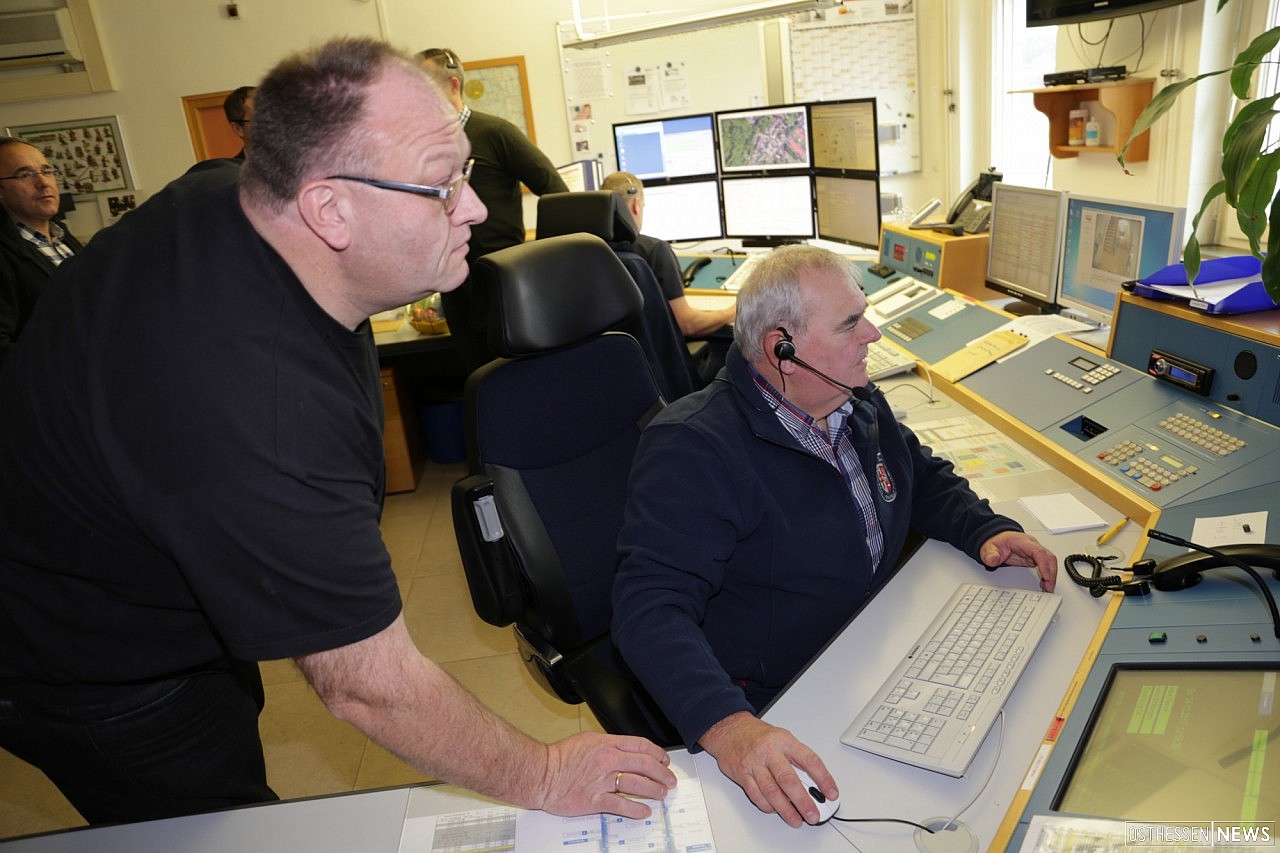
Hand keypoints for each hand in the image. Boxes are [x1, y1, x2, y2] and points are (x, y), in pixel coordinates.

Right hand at [536, 732, 676, 819]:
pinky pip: (622, 805)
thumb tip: (626, 750)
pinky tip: (644, 811)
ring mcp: (602, 781)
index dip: (658, 753)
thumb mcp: (587, 740)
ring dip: (654, 790)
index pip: (642, 745)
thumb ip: (608, 744)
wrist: (541, 774)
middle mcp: (607, 760)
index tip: (664, 760)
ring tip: (661, 793)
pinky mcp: (595, 800)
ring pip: (637, 784)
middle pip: (645, 764)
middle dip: (662, 773)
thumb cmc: (560, 758)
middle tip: (669, 779)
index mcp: (607, 744)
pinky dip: (636, 809)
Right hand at [698, 711, 836, 826]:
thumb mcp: (782, 738)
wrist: (729, 729)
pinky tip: (775, 810)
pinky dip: (767, 806)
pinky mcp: (742, 774)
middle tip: (813, 815)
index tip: (832, 793)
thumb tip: (814, 785)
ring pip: (771, 791)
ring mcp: (754, 763)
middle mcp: (769, 752)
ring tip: (796, 820)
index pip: (809, 760)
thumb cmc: (759, 736)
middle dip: (803, 801)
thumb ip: (797, 759)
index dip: (823, 778)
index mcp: (785, 741)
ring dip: (785, 809)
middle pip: (788, 780)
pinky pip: (756, 794)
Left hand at [981, 530, 1057, 591]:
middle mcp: (1032, 545)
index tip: (1046, 577)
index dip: (1044, 564)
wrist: (997, 539)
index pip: (1039, 552)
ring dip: (1051, 575)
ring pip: (1050, 562)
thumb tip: (992, 559)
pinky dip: (1048, 575)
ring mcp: (1035, 551)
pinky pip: (1046, 565)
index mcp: (1023, 542)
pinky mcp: (1035, 557)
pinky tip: (1045, 584)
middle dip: (1051, 574)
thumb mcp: (989, 548)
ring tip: (1048, 589)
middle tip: (1049, 588)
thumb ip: (990, 554)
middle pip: (1049, 558)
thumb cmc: (996, 542)